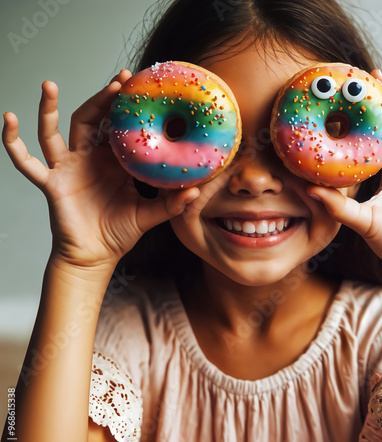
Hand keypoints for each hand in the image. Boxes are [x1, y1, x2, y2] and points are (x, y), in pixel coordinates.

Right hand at [2, 70, 198, 269]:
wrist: (96, 257)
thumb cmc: (119, 233)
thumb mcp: (150, 215)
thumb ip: (171, 203)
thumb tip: (196, 190)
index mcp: (114, 163)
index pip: (118, 127)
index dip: (127, 108)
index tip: (141, 87)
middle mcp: (90, 160)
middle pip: (91, 120)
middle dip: (102, 98)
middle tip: (119, 80)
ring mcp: (68, 168)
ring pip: (55, 132)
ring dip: (49, 109)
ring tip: (49, 86)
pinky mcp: (51, 182)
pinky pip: (27, 162)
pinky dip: (15, 143)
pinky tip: (9, 121)